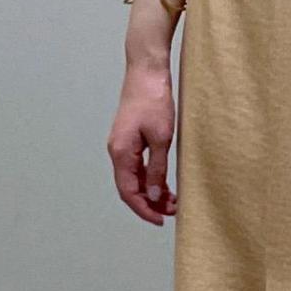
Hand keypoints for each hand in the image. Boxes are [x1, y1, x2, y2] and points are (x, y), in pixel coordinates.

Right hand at [108, 64, 177, 225]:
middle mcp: (117, 151)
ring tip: (172, 201)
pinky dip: (150, 177)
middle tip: (172, 212)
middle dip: (149, 203)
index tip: (160, 220)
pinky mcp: (130, 138)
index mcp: (121, 152)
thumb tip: (153, 197)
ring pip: (134, 177)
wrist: (147, 70)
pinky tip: (165, 183)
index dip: (143, 209)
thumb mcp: (162, 137)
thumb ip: (157, 169)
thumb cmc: (154, 99)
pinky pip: (137, 165)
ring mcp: (122, 144)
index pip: (128, 191)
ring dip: (151, 191)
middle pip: (130, 187)